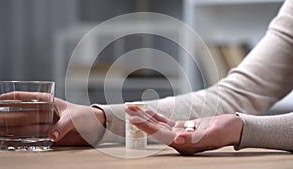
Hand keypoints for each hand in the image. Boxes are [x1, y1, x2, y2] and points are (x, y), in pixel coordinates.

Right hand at [0, 92, 105, 145]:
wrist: (96, 127)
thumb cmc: (86, 116)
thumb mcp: (75, 118)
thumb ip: (63, 126)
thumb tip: (51, 136)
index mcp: (49, 102)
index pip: (27, 97)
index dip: (10, 98)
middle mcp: (44, 113)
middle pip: (21, 114)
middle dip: (5, 118)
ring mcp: (45, 124)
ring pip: (23, 127)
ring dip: (10, 130)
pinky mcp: (49, 135)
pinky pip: (32, 138)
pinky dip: (21, 140)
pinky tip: (10, 143)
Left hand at [125, 106, 242, 154]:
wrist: (234, 128)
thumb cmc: (226, 131)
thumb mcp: (213, 134)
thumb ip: (195, 138)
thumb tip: (177, 140)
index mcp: (184, 145)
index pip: (160, 135)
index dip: (146, 127)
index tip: (133, 119)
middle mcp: (179, 142)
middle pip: (155, 130)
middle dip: (140, 120)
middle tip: (127, 109)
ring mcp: (179, 135)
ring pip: (158, 125)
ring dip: (145, 116)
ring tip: (132, 108)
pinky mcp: (182, 128)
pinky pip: (165, 121)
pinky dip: (155, 115)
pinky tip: (146, 110)